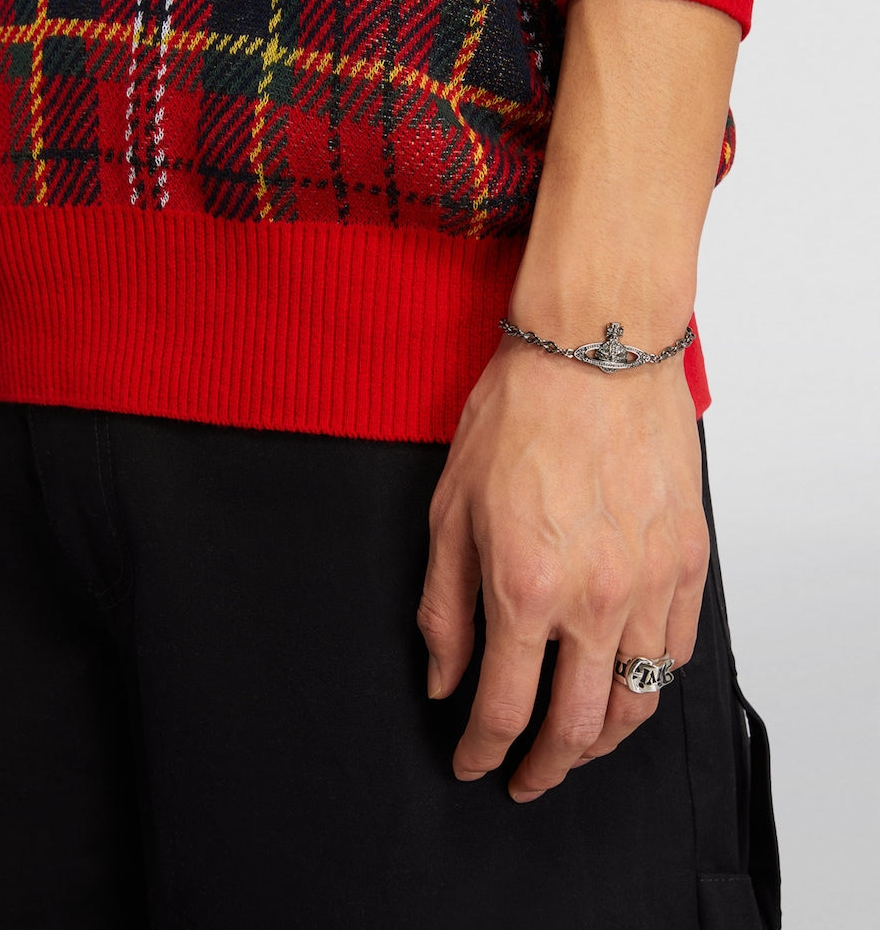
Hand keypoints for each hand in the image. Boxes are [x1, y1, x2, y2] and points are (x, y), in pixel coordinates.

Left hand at [417, 336, 708, 801]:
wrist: (594, 352)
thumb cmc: (518, 417)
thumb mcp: (450, 510)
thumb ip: (444, 607)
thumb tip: (443, 679)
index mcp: (524, 588)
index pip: (503, 708)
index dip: (482, 752)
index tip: (472, 763)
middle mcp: (596, 599)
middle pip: (577, 727)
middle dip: (545, 769)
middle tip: (526, 778)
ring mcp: (652, 584)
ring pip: (637, 701)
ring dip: (603, 741)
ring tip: (578, 748)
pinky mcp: (689, 561)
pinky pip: (678, 651)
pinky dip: (650, 684)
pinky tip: (626, 683)